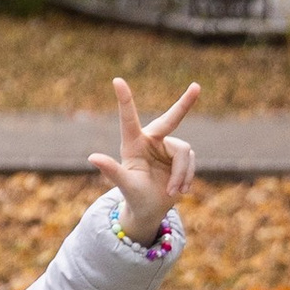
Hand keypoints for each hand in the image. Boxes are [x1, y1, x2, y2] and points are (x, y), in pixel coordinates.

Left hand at [89, 76, 199, 241]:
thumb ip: (112, 170)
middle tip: (197, 86)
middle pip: (170, 119)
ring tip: (173, 192)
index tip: (117, 80)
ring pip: (185, 153)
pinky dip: (187, 178)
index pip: (128, 119)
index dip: (124, 100)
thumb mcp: (125, 184)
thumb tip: (92, 157)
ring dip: (181, 175)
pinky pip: (192, 162)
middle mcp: (152, 141)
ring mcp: (168, 147)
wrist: (150, 209)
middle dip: (184, 103)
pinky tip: (180, 191)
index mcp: (133, 144)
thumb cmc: (134, 196)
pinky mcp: (182, 156)